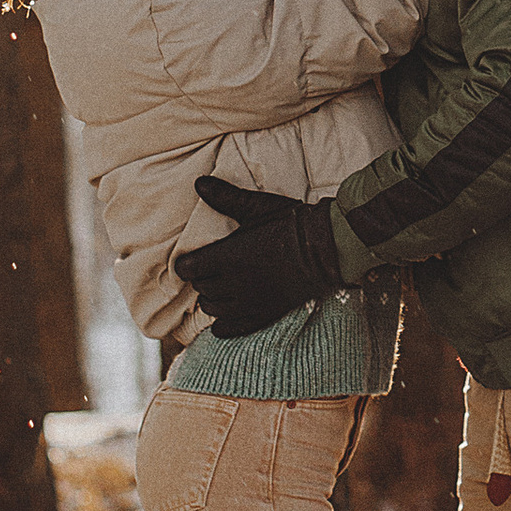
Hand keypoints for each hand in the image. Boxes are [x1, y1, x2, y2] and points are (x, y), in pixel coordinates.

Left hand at [172, 177, 342, 335]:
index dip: (185, 266)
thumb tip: (199, 183)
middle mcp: (234, 283)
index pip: (189, 269)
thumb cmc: (290, 223)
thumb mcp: (258, 207)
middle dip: (200, 280)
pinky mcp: (266, 313)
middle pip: (201, 289)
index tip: (187, 262)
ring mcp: (250, 301)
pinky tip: (220, 325)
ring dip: (210, 300)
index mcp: (227, 256)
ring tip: (216, 291)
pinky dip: (223, 327)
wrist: (326, 247)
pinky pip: (236, 327)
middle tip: (206, 271)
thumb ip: (226, 198)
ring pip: (214, 308)